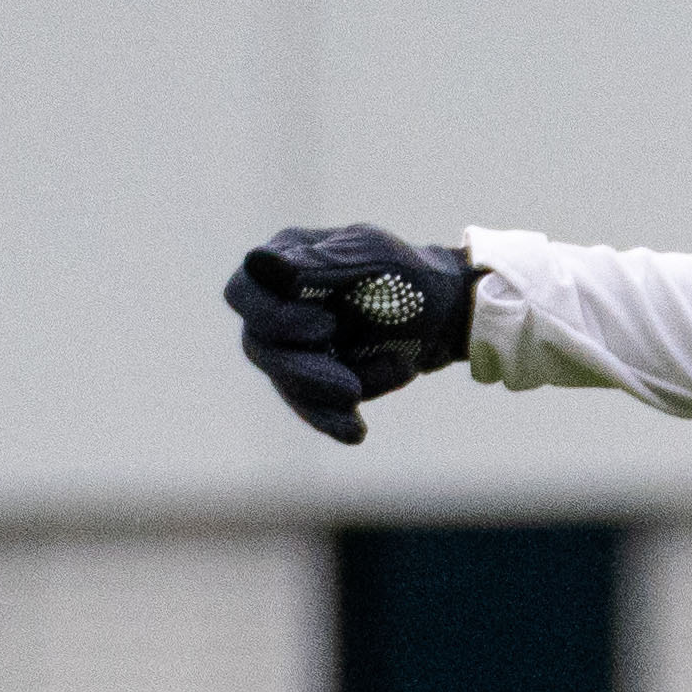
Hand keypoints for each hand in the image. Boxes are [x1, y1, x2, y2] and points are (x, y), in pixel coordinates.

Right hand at [224, 226, 474, 440]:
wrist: (448, 317)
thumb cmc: (410, 275)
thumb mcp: (371, 259)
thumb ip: (317, 265)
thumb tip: (257, 263)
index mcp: (285, 263)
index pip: (243, 294)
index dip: (273, 317)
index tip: (326, 326)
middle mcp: (281, 304)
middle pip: (260, 347)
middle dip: (304, 371)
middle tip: (349, 387)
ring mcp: (297, 345)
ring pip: (286, 382)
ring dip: (324, 397)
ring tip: (361, 395)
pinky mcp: (319, 378)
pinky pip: (312, 407)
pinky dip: (332, 420)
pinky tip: (356, 432)